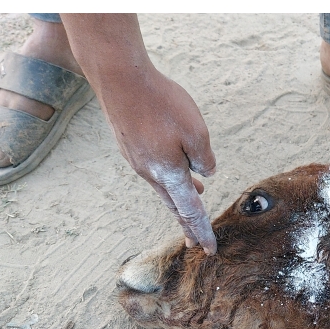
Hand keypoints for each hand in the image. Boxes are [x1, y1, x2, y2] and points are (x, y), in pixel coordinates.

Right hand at [61, 14, 216, 254]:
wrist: (119, 78)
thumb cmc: (161, 103)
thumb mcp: (196, 131)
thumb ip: (204, 159)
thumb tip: (205, 175)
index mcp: (169, 174)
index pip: (191, 211)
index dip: (202, 230)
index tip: (210, 250)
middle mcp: (151, 173)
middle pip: (174, 207)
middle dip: (188, 226)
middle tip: (196, 244)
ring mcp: (138, 161)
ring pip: (164, 189)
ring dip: (179, 203)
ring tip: (191, 214)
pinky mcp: (131, 147)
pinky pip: (155, 172)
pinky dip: (169, 182)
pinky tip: (176, 175)